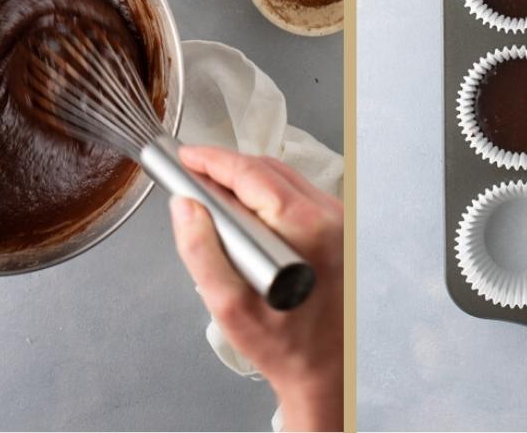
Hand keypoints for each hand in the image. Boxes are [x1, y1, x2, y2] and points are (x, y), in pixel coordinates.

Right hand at [169, 146, 342, 431]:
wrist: (327, 369)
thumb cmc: (284, 345)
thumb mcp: (229, 306)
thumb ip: (201, 252)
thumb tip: (185, 206)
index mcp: (306, 228)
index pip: (251, 174)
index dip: (213, 161)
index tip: (186, 157)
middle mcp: (330, 217)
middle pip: (268, 169)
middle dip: (226, 168)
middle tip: (191, 175)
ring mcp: (340, 220)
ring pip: (284, 177)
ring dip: (246, 179)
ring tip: (212, 192)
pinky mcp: (340, 227)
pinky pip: (297, 193)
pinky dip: (267, 193)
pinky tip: (244, 210)